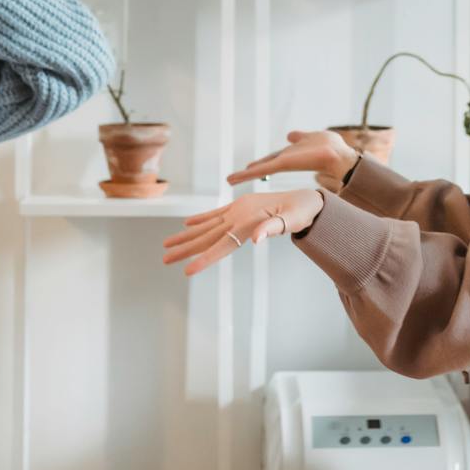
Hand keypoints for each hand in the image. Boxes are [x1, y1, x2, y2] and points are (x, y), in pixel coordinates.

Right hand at [162, 189, 325, 275]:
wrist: (305, 198)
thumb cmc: (299, 212)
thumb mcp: (291, 221)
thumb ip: (272, 229)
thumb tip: (254, 239)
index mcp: (247, 222)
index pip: (221, 245)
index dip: (204, 259)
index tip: (187, 271)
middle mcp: (237, 214)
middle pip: (207, 236)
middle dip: (185, 250)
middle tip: (164, 259)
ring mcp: (236, 209)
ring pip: (206, 227)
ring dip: (185, 237)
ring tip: (166, 244)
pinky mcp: (239, 206)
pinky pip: (214, 215)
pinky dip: (200, 220)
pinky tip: (186, 224)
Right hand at [227, 130, 358, 185]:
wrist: (339, 155)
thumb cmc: (330, 146)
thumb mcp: (311, 137)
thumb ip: (300, 137)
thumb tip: (290, 135)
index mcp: (291, 155)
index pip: (271, 160)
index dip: (260, 164)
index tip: (249, 167)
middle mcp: (285, 161)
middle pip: (263, 167)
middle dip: (248, 173)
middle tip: (232, 179)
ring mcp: (283, 164)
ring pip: (260, 170)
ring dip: (244, 175)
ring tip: (229, 180)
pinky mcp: (282, 164)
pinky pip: (262, 169)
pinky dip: (248, 173)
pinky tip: (236, 177)